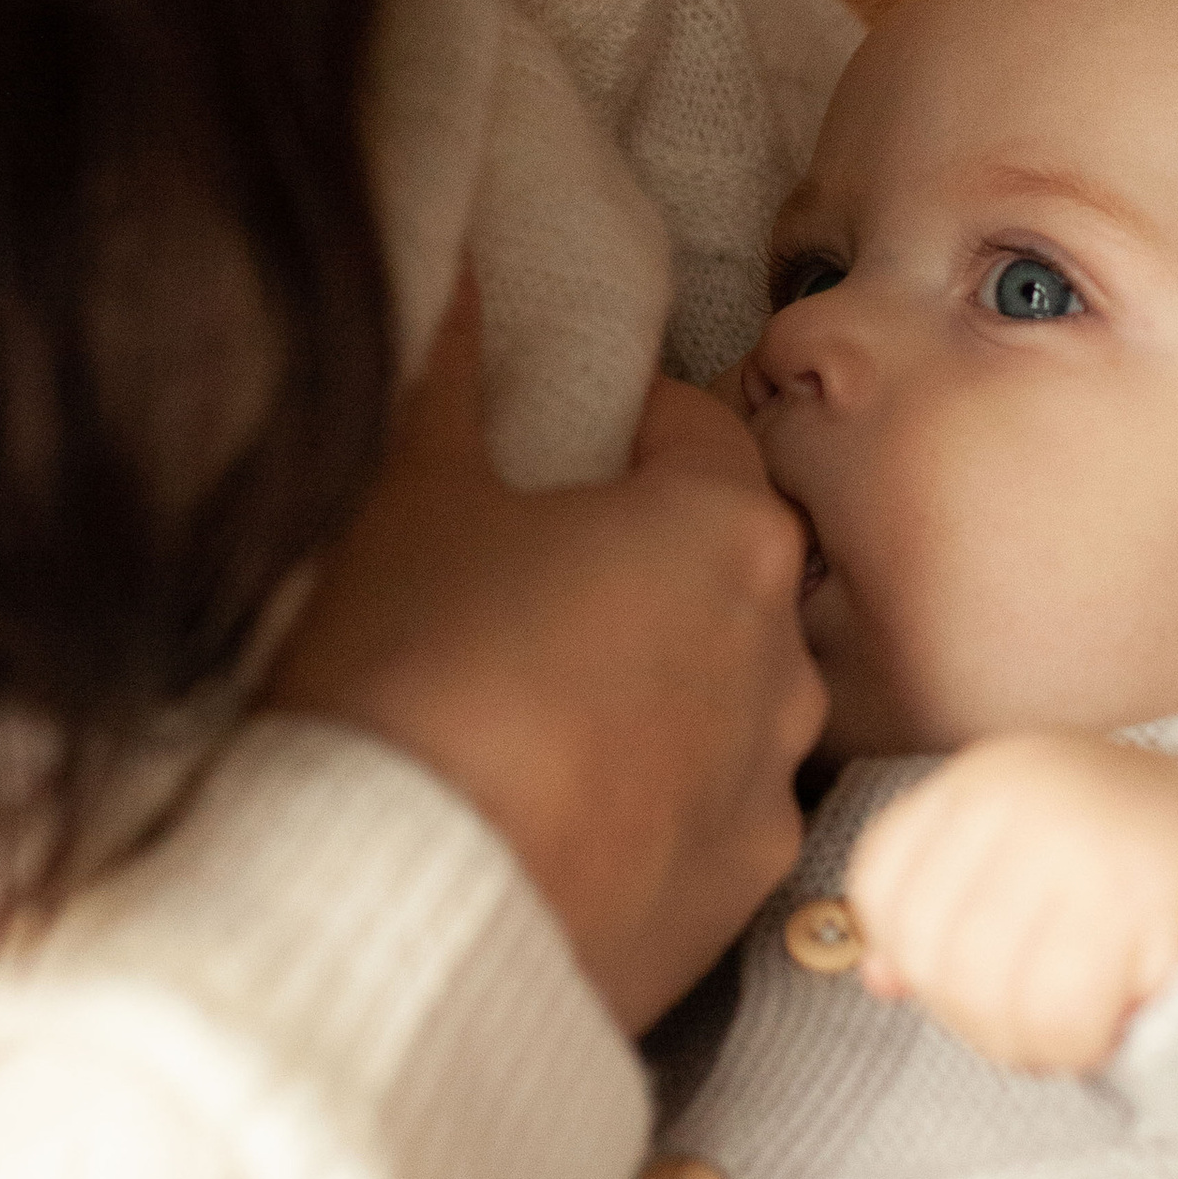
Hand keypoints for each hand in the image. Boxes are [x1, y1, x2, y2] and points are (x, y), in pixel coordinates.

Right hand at [267, 279, 824, 1034]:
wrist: (395, 925)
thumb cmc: (409, 679)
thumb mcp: (406, 495)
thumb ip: (445, 365)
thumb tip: (458, 253)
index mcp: (722, 527)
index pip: (692, 425)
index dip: (612, 423)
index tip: (546, 443)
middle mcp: (782, 653)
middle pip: (716, 566)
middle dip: (638, 561)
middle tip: (518, 578)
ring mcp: (768, 789)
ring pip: (720, 697)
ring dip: (651, 686)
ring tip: (524, 704)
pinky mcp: (733, 905)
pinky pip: (699, 818)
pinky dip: (644, 802)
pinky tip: (547, 808)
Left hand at [845, 734, 1177, 1071]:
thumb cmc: (1130, 867)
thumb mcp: (1025, 864)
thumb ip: (944, 910)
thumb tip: (877, 975)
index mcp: (984, 776)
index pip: (880, 886)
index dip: (911, 952)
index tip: (968, 970)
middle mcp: (1022, 798)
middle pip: (927, 951)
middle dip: (973, 1011)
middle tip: (1034, 1010)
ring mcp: (1077, 846)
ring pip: (987, 994)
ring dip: (1027, 1038)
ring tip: (1071, 1018)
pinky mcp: (1135, 904)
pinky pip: (1057, 1019)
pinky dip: (1076, 1046)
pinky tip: (1109, 1024)